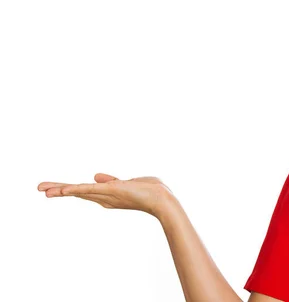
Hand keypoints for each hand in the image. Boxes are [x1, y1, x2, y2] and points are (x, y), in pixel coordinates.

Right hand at [38, 173, 173, 217]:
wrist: (163, 201)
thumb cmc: (151, 192)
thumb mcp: (129, 182)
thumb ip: (110, 180)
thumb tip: (95, 175)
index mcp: (108, 195)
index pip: (84, 190)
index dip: (68, 188)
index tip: (53, 188)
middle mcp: (104, 197)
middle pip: (77, 192)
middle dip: (58, 190)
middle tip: (39, 188)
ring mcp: (107, 195)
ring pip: (79, 191)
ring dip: (60, 189)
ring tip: (43, 189)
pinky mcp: (110, 191)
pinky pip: (89, 190)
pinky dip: (75, 189)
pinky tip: (61, 189)